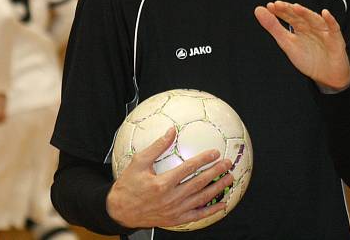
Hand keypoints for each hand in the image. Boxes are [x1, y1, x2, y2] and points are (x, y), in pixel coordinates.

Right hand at [106, 127, 233, 228]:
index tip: (215, 152)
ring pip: (201, 198)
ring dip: (217, 188)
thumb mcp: (139, 162)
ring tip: (229, 178)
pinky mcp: (175, 220)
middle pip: (199, 183)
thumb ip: (157, 146)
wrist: (120, 211)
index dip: (204, 159)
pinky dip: (211, 211)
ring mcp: (174, 211)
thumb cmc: (128, 185)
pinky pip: (197, 215)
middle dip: (216, 172)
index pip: (189, 168)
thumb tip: (171, 131)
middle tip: (228, 163)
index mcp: (162, 183)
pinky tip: (222, 204)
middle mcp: (170, 198)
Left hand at [254, 1, 349, 90]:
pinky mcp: (335, 39)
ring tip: (296, 8)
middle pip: (300, 16)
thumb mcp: (287, 44)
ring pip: (315, 19)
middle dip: (289, 10)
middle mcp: (311, 26)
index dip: (280, 11)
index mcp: (299, 27)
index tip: (269, 6)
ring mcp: (323, 31)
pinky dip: (330, 20)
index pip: (289, 16)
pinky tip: (325, 13)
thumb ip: (273, 27)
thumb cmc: (309, 59)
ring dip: (306, 13)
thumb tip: (258, 10)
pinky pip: (333, 27)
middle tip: (278, 5)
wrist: (327, 76)